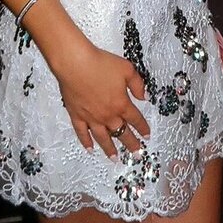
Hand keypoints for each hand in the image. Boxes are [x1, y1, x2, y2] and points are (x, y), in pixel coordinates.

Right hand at [54, 42, 149, 157]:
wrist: (76, 64)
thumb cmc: (101, 64)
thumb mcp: (127, 69)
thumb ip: (138, 84)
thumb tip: (144, 96)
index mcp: (121, 104)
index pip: (135, 119)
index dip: (143, 128)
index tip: (147, 136)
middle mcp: (108, 115)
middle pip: (122, 133)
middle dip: (131, 144)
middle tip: (137, 154)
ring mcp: (91, 118)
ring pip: (103, 138)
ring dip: (110, 149)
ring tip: (115, 158)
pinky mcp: (76, 115)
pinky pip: (82, 133)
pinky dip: (86, 142)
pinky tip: (89, 149)